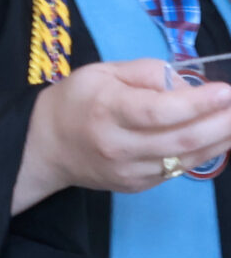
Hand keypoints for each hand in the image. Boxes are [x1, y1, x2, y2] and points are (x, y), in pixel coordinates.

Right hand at [13, 59, 230, 210]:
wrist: (45, 146)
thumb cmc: (76, 101)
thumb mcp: (102, 72)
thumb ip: (147, 73)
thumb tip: (190, 87)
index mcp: (106, 110)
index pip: (159, 111)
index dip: (198, 103)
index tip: (226, 91)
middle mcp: (118, 145)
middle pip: (181, 138)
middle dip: (221, 123)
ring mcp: (129, 170)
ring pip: (186, 158)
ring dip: (220, 140)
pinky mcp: (137, 185)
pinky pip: (178, 169)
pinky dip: (203, 152)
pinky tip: (217, 138)